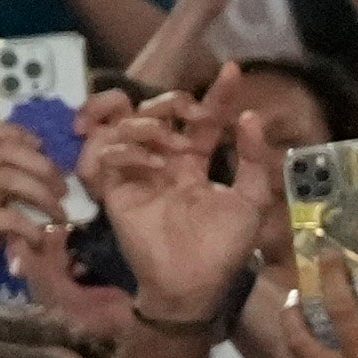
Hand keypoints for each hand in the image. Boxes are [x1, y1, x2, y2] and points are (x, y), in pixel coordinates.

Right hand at [82, 87, 277, 333]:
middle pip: (154, 112)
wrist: (194, 286)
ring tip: (167, 141)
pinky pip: (102, 157)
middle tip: (189, 112)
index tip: (233, 71)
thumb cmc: (223, 250)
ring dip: (146, 124)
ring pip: (124, 126)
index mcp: (194, 165)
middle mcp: (162, 164)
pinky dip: (122, 149)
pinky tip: (148, 162)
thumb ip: (254, 160)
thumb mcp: (252, 202)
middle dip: (171, 102)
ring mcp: (136, 176)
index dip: (218, 95)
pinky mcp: (114, 193)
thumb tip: (251, 116)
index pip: (202, 120)